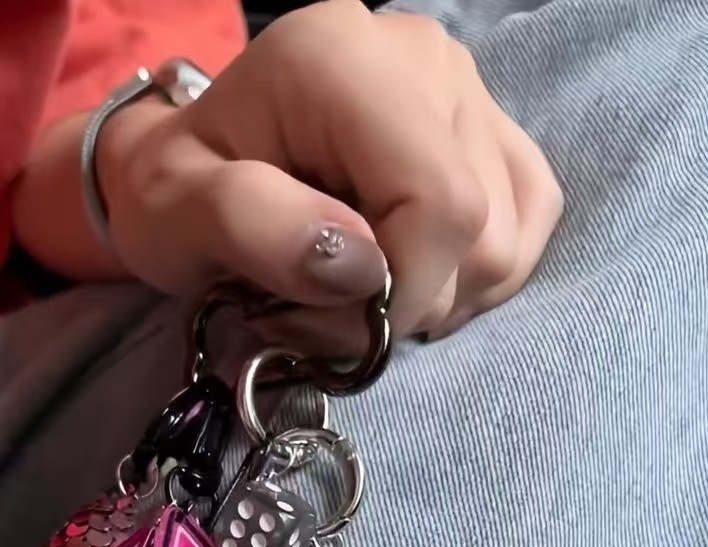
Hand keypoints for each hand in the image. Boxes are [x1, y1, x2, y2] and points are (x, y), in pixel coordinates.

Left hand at [96, 0, 562, 340]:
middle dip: (409, 302)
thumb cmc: (178, 194)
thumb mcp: (177, 214)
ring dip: (439, 297)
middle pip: (481, 229)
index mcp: (341, 61)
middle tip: (328, 308)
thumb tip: (361, 268)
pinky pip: (530, 221)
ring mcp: (467, 87)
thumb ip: (254, 227)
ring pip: (510, 239)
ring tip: (360, 287)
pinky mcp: (491, 128)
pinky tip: (413, 275)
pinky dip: (477, 275)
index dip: (403, 294)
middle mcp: (422, 58)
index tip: (338, 327)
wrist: (193, 168)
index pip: (439, 202)